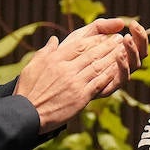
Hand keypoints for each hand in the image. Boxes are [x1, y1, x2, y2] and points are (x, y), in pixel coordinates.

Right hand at [15, 26, 130, 131]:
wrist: (27, 114)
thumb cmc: (28, 91)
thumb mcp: (32, 66)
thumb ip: (45, 52)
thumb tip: (54, 39)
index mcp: (55, 59)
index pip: (79, 45)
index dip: (94, 39)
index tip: (104, 36)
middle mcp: (66, 68)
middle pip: (91, 54)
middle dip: (107, 45)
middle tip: (118, 39)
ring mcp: (74, 82)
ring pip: (98, 67)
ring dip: (112, 58)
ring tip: (122, 51)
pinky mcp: (80, 96)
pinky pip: (98, 83)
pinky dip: (108, 76)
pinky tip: (117, 71)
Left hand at [63, 17, 149, 92]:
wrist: (53, 74)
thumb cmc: (69, 53)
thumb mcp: (83, 36)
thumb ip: (101, 27)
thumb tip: (122, 22)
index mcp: (119, 53)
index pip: (137, 43)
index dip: (139, 34)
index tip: (134, 23)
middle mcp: (122, 66)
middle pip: (141, 54)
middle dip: (140, 41)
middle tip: (134, 29)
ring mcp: (116, 77)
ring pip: (135, 65)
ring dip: (132, 51)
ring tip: (126, 39)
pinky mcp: (109, 87)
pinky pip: (122, 78)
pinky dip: (123, 66)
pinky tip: (118, 54)